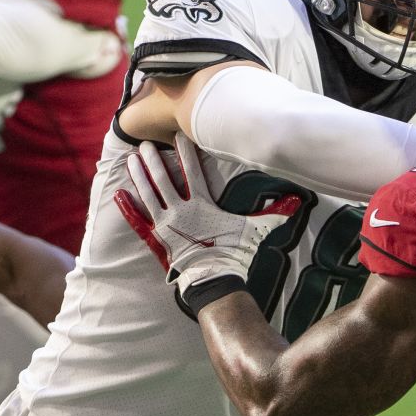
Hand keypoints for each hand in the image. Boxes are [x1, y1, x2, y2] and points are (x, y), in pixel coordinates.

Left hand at [113, 132, 301, 318]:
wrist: (213, 280)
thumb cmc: (234, 253)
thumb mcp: (255, 231)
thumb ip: (274, 213)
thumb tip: (298, 201)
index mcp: (201, 204)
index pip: (192, 171)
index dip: (185, 152)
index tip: (178, 135)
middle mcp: (180, 210)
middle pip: (163, 179)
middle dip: (154, 160)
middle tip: (145, 144)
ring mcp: (166, 225)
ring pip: (148, 195)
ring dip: (139, 176)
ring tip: (131, 159)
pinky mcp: (157, 239)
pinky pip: (139, 221)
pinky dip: (128, 208)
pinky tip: (118, 196)